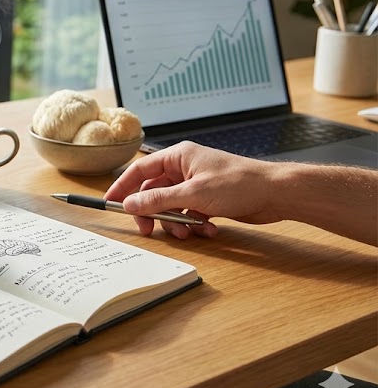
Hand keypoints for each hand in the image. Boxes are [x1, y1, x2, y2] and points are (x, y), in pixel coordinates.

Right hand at [104, 142, 283, 238]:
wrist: (276, 194)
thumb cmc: (239, 183)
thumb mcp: (193, 194)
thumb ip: (158, 200)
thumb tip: (130, 204)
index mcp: (178, 156)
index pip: (140, 170)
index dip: (123, 186)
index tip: (110, 202)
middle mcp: (185, 168)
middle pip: (154, 192)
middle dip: (153, 212)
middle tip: (149, 229)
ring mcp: (196, 184)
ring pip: (171, 206)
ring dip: (176, 222)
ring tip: (189, 232)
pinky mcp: (208, 199)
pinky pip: (189, 214)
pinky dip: (194, 225)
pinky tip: (208, 229)